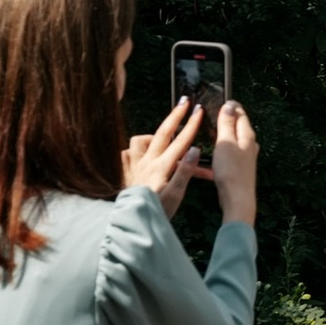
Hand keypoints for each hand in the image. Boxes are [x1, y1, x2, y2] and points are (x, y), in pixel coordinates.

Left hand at [120, 99, 201, 215]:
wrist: (132, 222)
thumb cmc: (158, 212)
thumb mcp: (177, 195)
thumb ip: (186, 171)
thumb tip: (194, 149)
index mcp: (163, 166)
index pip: (181, 141)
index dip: (191, 124)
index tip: (199, 110)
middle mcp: (147, 162)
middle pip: (162, 132)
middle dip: (175, 115)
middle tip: (184, 101)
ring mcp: (135, 166)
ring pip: (140, 141)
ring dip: (152, 136)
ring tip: (161, 139)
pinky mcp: (126, 172)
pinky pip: (126, 154)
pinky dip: (134, 151)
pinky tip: (140, 155)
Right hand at [203, 98, 257, 226]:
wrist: (237, 198)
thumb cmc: (231, 170)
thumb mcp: (225, 142)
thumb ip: (227, 123)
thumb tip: (230, 104)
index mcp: (247, 135)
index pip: (240, 113)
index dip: (229, 105)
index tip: (217, 99)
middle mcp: (249, 144)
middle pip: (237, 125)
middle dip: (225, 118)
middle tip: (210, 114)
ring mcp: (245, 156)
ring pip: (233, 139)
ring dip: (222, 134)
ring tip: (208, 131)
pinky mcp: (239, 167)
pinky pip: (229, 152)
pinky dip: (221, 148)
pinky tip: (211, 153)